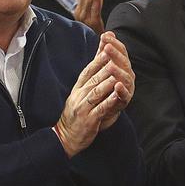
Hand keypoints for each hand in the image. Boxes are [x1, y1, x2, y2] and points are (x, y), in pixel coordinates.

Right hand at [56, 32, 134, 155]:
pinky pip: (101, 108)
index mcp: (78, 89)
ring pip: (97, 91)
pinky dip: (109, 101)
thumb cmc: (76, 114)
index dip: (98, 59)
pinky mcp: (89, 120)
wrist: (65, 137)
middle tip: (115, 54)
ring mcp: (83, 107)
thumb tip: (96, 64)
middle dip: (105, 66)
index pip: (88, 70)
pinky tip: (117, 94)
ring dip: (108, 81)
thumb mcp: (79, 94)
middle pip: (94, 78)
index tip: (107, 47)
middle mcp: (79, 96)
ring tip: (119, 72)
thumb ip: (88, 80)